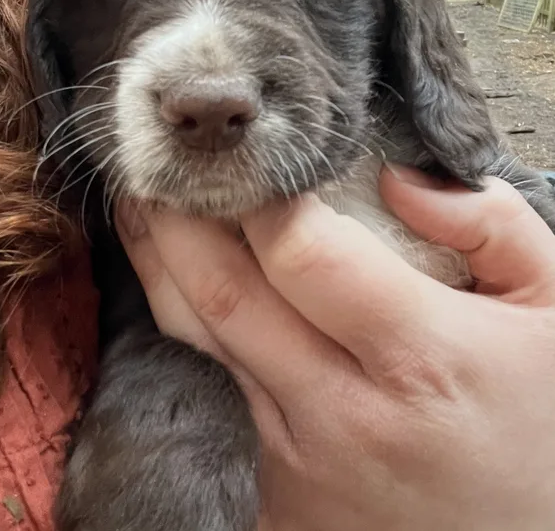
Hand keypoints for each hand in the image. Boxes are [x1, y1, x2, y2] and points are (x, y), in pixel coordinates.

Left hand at [115, 167, 554, 529]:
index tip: (253, 163)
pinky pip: (228, 398)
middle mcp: (343, 415)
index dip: (262, 198)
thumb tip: (395, 181)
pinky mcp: (280, 502)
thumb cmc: (547, 423)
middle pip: (221, 293)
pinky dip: (208, 339)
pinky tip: (206, 295)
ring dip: (165, 271)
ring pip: (204, 344)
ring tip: (145, 216)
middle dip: (172, 222)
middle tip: (152, 171)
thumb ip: (490, 226)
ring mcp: (299, 466)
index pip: (298, 253)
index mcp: (419, 356)